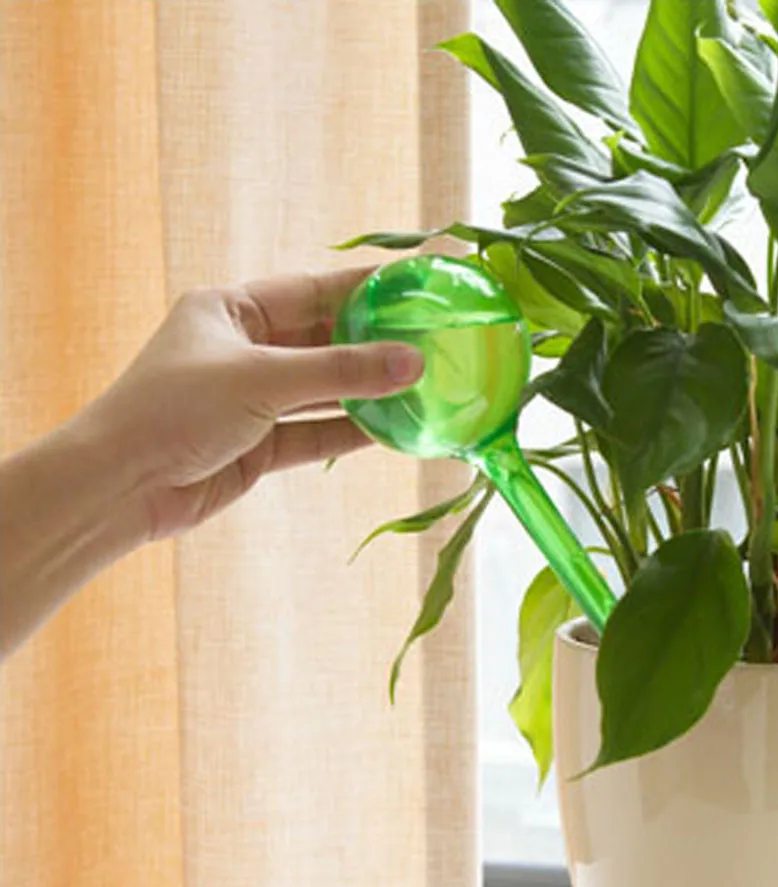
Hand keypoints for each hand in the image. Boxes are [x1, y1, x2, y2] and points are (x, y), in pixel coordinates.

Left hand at [86, 268, 422, 538]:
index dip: (366, 287)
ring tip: (424, 387)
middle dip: (375, 344)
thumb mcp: (262, 379)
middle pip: (325, 340)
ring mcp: (252, 399)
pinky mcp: (258, 444)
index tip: (418, 284)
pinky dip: (350, 431)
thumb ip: (339, 371)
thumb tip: (412, 362)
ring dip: (368, 392)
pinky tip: (392, 429)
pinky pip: (315, 431)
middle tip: (433, 342)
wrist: (119, 487)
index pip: (313, 290)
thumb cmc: (173, 410)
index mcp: (232, 310)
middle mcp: (245, 350)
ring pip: (324, 390)